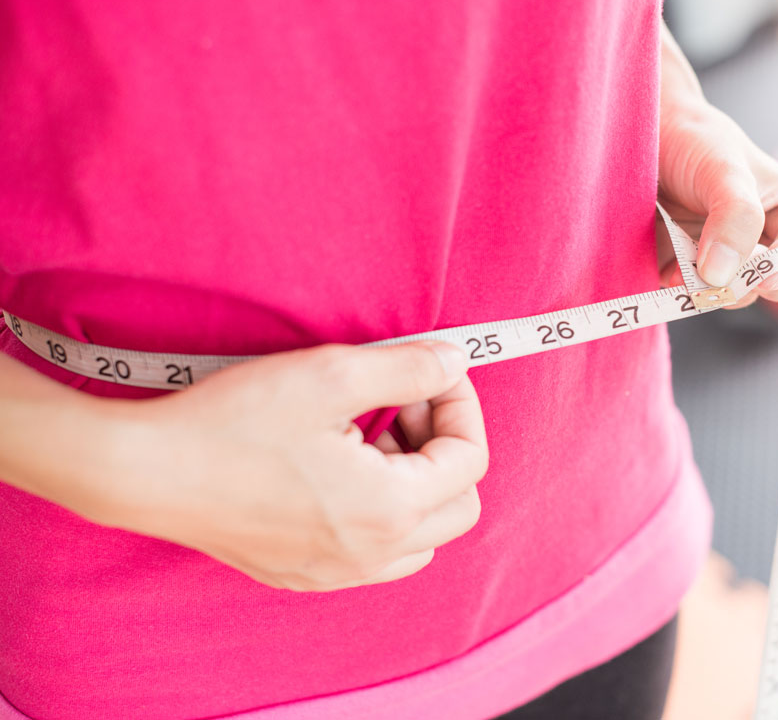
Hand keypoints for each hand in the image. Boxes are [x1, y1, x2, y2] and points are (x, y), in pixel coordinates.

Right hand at [103, 341, 487, 591]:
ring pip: (422, 535)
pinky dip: (381, 511)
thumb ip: (409, 369)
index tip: (434, 373)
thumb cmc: (233, 424)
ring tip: (368, 436)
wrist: (146, 472)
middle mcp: (372, 556)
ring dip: (415, 482)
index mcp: (389, 510)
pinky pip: (377, 553)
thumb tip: (454, 362)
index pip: (471, 460)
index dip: (461, 405)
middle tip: (403, 405)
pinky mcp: (306, 575)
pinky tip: (339, 469)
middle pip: (459, 505)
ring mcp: (337, 574)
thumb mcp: (332, 376)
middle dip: (444, 447)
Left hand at [655, 24, 777, 307]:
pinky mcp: (693, 270)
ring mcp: (730, 260)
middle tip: (711, 276)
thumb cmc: (695, 140)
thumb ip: (734, 216)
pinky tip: (666, 265)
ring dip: (702, 286)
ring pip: (727, 295)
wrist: (646, 135)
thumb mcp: (723, 168)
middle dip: (739, 284)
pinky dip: (676, 285)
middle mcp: (770, 242)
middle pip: (767, 284)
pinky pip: (688, 294)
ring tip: (681, 262)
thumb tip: (720, 275)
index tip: (766, 278)